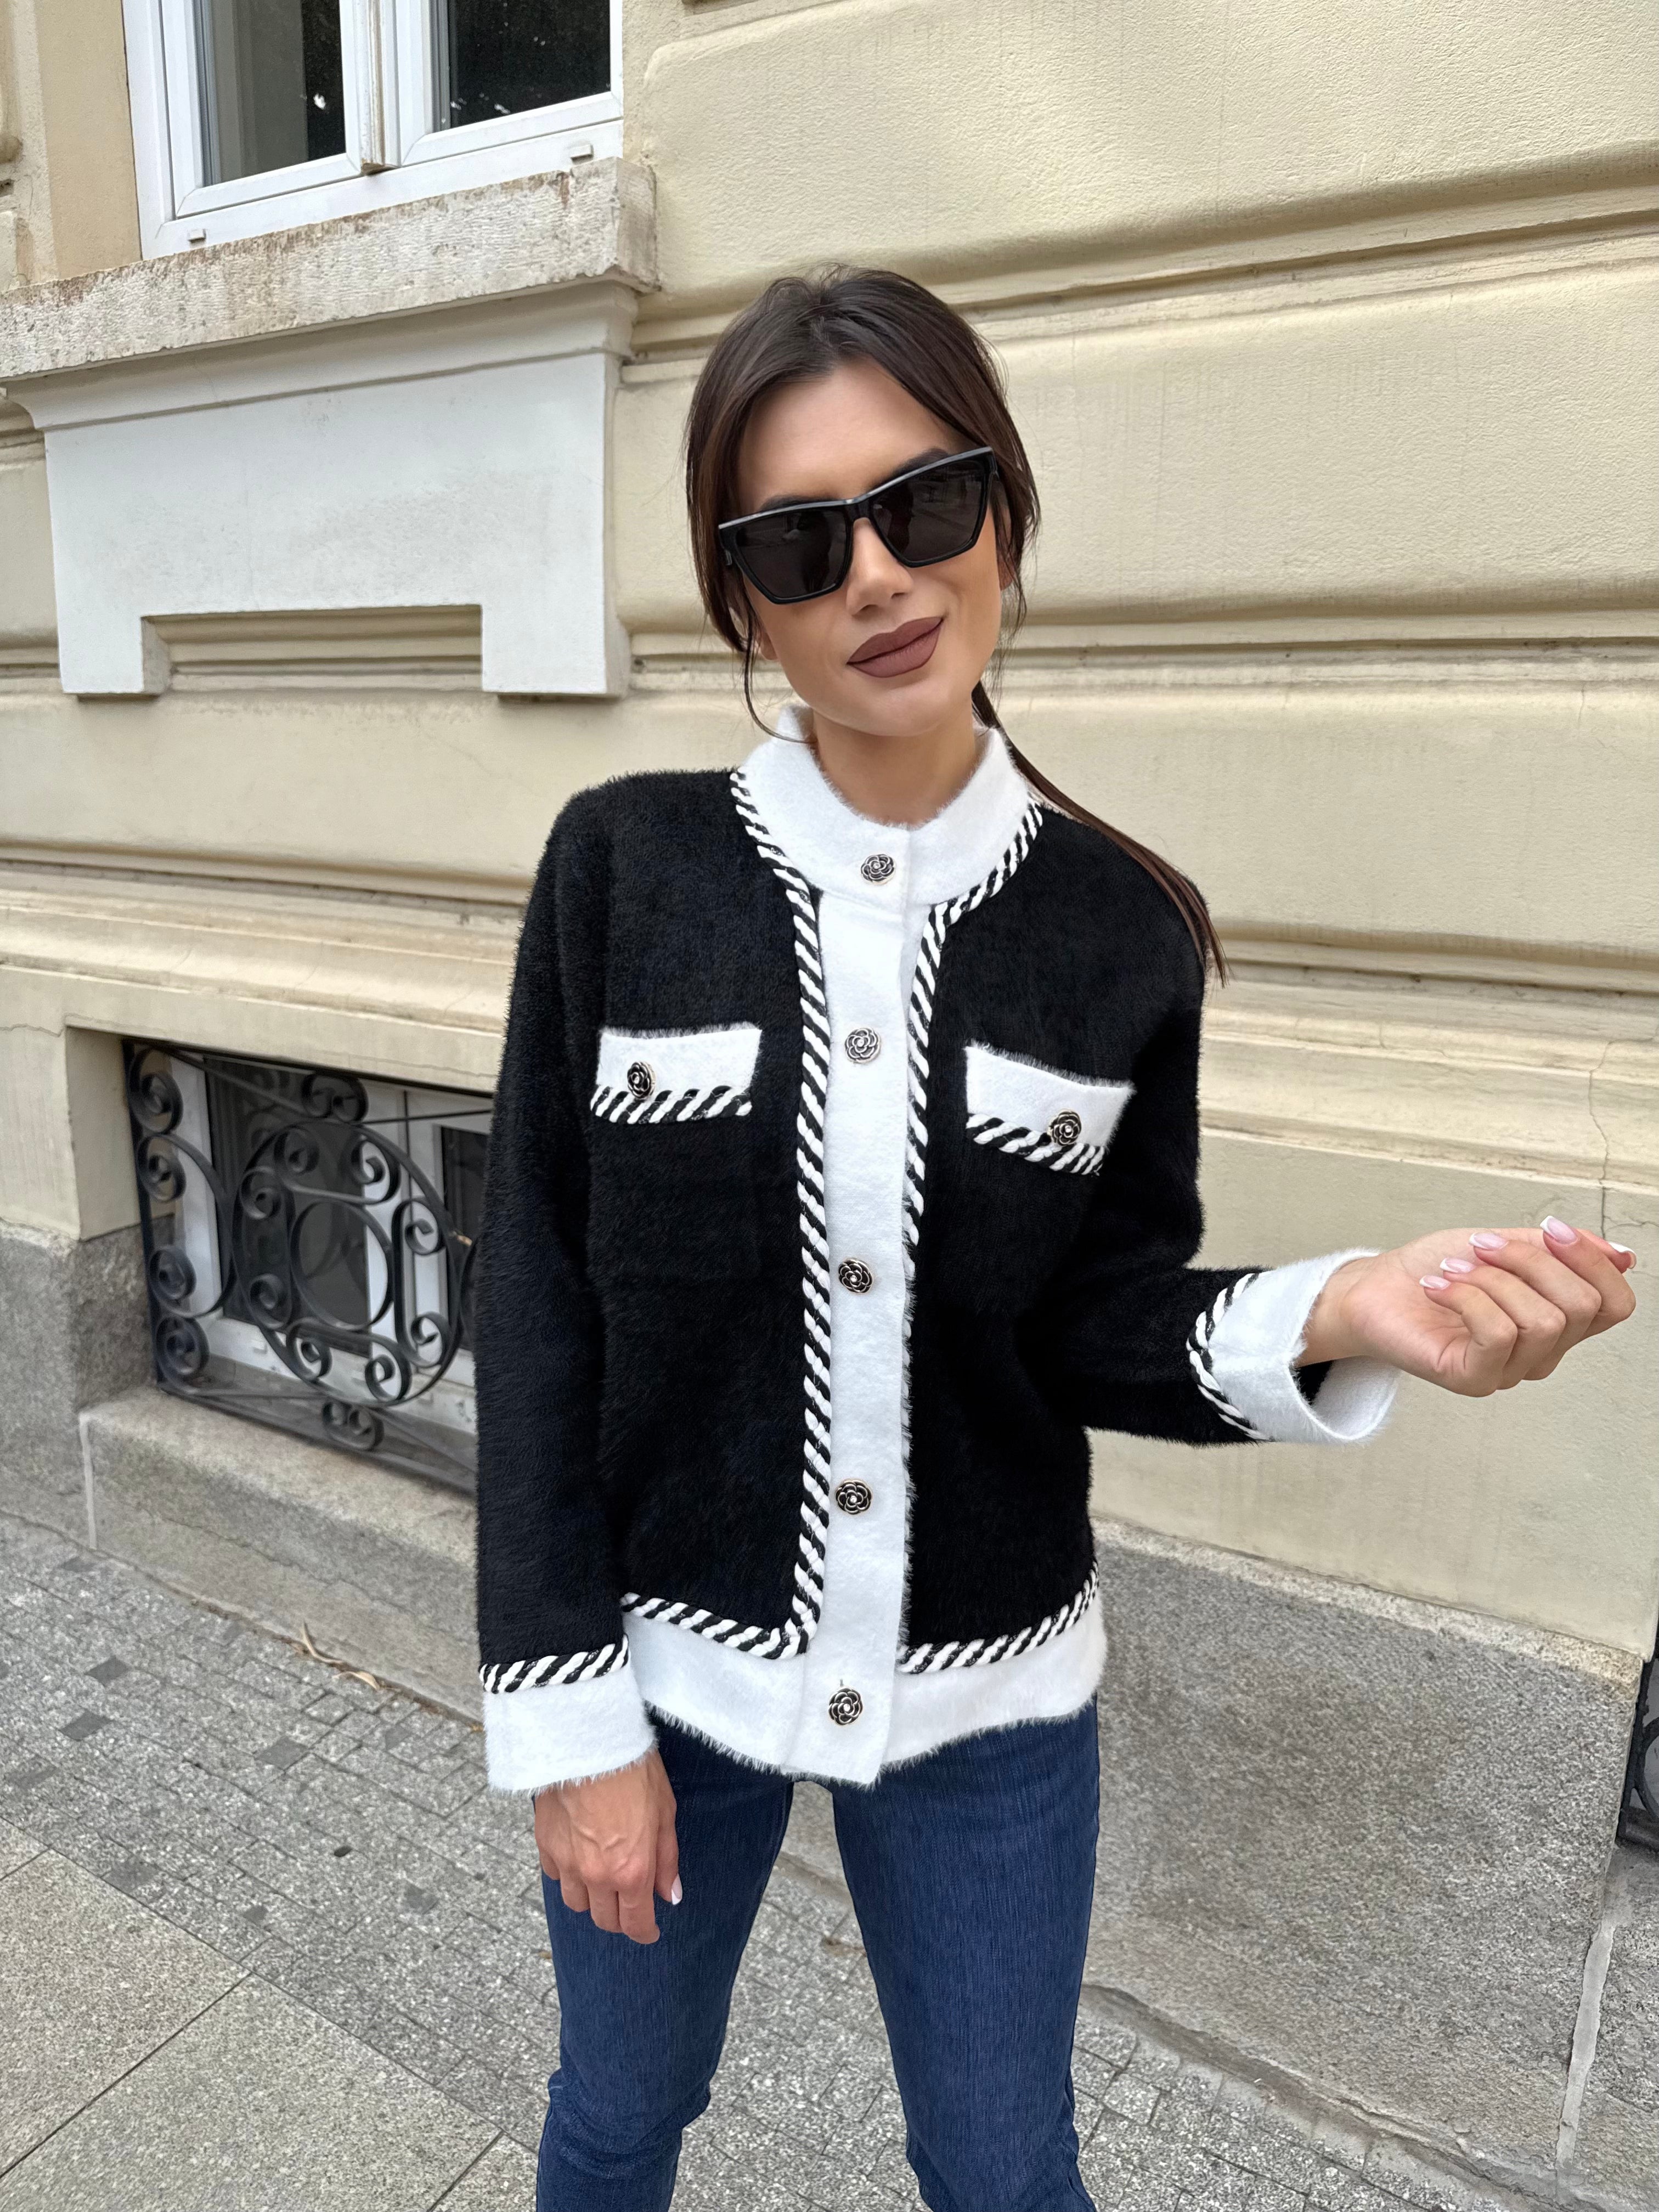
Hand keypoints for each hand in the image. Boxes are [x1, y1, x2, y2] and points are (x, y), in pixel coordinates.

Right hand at [533, 1748, 680, 1944]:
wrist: (589, 1740)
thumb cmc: (633, 1770)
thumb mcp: (665, 1812)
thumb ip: (666, 1860)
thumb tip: (670, 1895)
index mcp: (631, 1871)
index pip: (635, 1924)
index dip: (645, 1933)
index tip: (650, 1930)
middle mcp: (596, 1875)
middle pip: (604, 1920)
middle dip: (620, 1918)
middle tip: (630, 1902)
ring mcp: (567, 1863)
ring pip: (576, 1903)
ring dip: (592, 1899)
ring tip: (603, 1879)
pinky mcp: (545, 1845)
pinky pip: (554, 1876)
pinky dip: (567, 1875)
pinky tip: (578, 1856)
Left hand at [1299, 1218, 1636, 1395]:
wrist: (1374, 1288)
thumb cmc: (1435, 1268)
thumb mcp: (1502, 1244)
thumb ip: (1559, 1251)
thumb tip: (1623, 1255)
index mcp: (1557, 1321)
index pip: (1615, 1304)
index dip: (1594, 1261)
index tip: (1552, 1229)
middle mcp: (1541, 1353)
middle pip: (1581, 1307)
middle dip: (1532, 1261)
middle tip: (1482, 1246)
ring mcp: (1509, 1371)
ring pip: (1542, 1320)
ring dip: (1493, 1278)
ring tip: (1454, 1269)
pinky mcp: (1473, 1379)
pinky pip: (1499, 1335)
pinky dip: (1468, 1297)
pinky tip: (1439, 1286)